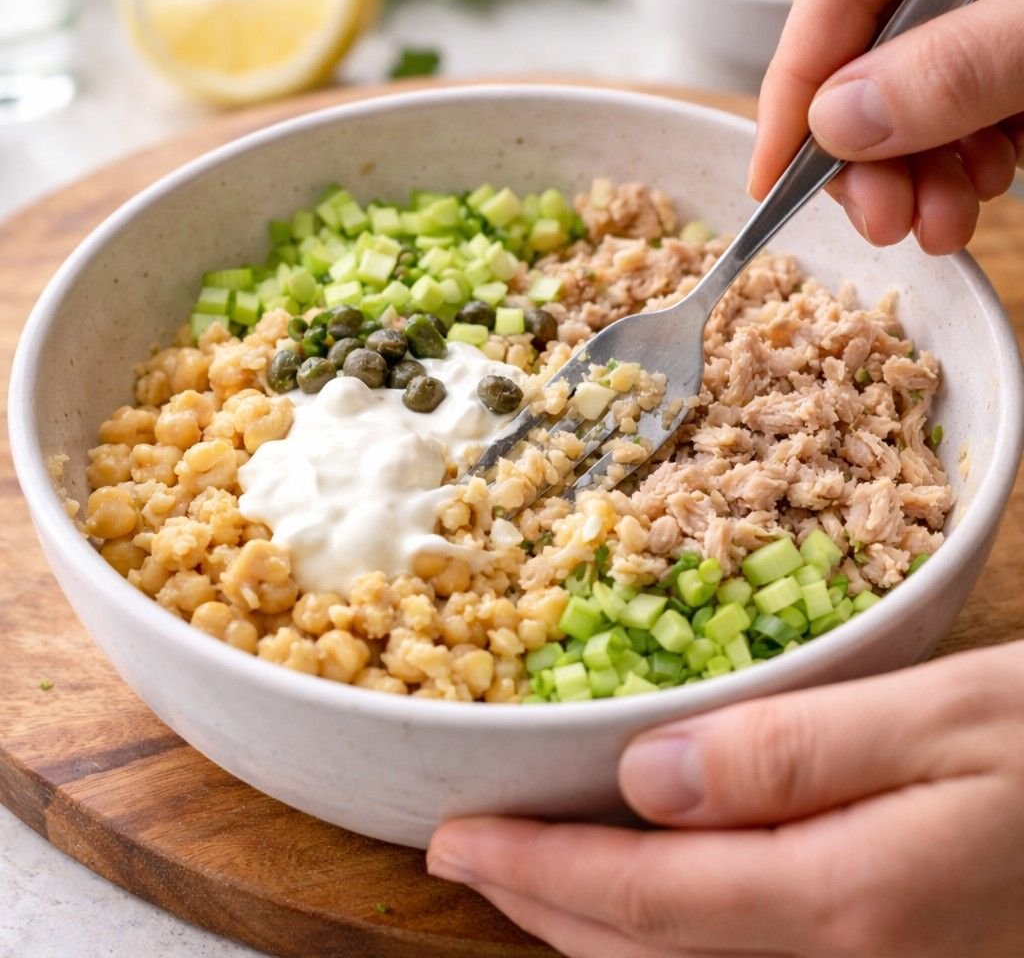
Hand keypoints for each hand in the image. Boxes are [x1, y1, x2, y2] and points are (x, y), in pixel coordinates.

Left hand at [428, 642, 1023, 956]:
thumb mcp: (937, 716)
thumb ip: (790, 752)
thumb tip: (647, 775)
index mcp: (841, 897)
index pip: (638, 893)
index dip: (533, 867)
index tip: (454, 837)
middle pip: (642, 952)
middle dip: (538, 905)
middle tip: (465, 854)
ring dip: (583, 932)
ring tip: (522, 877)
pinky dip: (654, 943)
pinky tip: (632, 906)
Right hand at [748, 0, 1023, 254]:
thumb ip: (954, 63)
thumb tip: (838, 125)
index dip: (792, 95)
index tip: (770, 185)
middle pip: (866, 38)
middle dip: (872, 147)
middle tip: (885, 220)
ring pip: (917, 66)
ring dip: (923, 157)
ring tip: (943, 218)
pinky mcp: (1017, 0)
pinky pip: (969, 68)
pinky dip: (969, 132)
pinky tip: (982, 173)